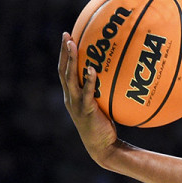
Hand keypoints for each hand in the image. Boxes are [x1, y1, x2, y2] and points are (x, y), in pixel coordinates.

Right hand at [57, 32, 119, 166]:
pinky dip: (88, 80)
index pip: (64, 72)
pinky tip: (91, 68)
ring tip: (73, 44)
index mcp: (71, 96)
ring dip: (71, 60)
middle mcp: (70, 98)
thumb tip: (118, 75)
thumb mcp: (101, 106)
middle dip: (63, 52)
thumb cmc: (104, 126)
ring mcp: (76, 104)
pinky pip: (86, 92)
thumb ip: (103, 92)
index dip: (63, 55)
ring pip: (70, 78)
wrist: (102, 147)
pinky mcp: (86, 111)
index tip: (66, 38)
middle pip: (63, 70)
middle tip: (66, 35)